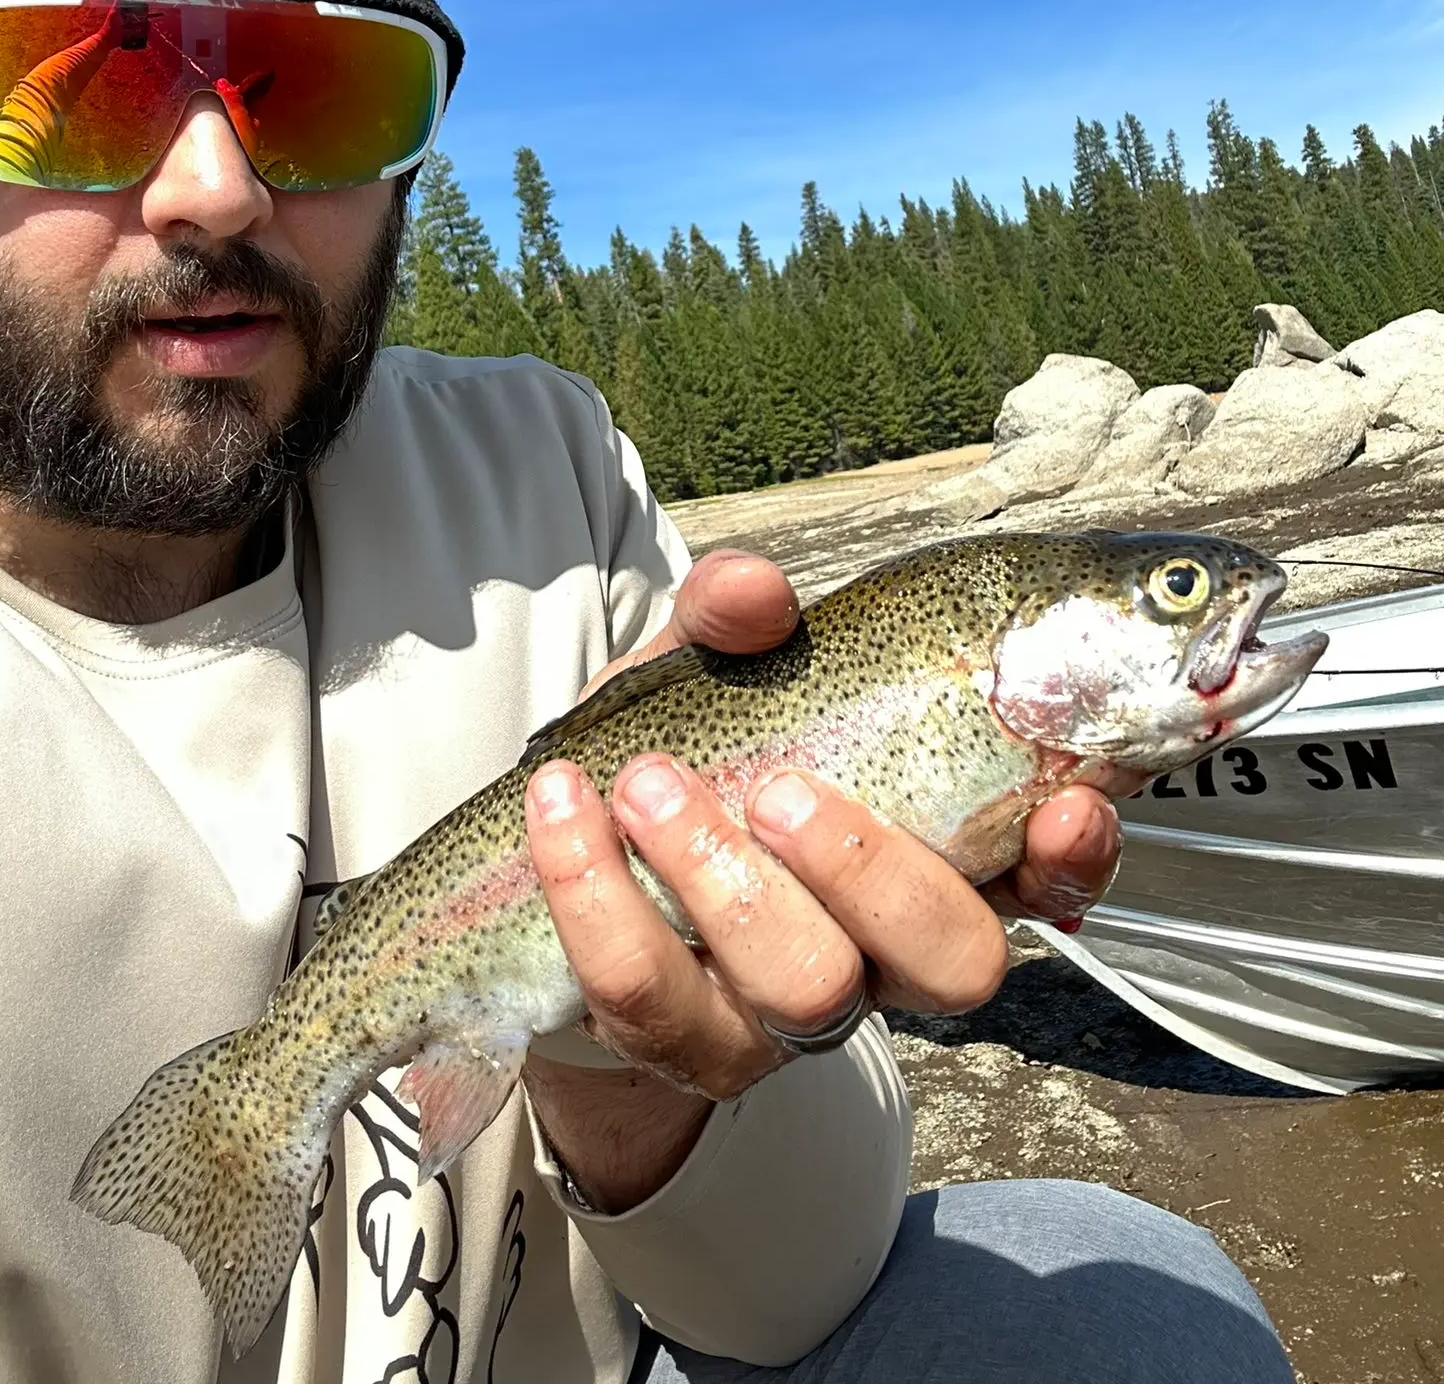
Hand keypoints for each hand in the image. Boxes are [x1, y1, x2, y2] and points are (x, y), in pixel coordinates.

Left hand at [520, 550, 1120, 1209]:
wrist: (571, 881)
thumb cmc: (685, 761)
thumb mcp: (712, 677)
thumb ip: (736, 622)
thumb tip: (755, 591)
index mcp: (929, 856)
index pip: (1044, 875)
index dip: (1076, 855)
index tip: (1065, 800)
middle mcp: (883, 953)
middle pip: (952, 960)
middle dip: (872, 868)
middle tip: (777, 787)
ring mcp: (788, 1014)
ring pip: (808, 988)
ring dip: (723, 875)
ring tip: (647, 783)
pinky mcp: (687, 1045)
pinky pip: (650, 995)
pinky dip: (595, 889)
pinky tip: (561, 802)